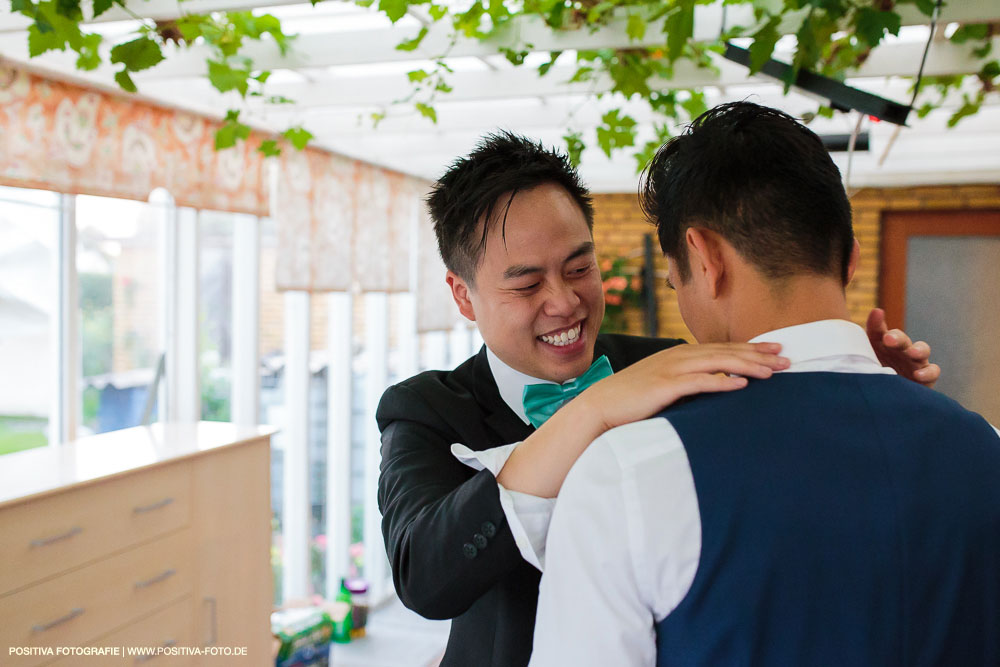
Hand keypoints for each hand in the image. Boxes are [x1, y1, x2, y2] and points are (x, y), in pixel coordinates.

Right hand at [581, 342, 789, 432]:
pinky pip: (699, 382)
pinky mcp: (664, 386)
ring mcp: (671, 370)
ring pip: (717, 363)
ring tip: (772, 370)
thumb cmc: (630, 401)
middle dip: (757, 354)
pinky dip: (722, 381)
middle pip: (725, 352)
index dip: (750, 348)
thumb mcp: (661, 386)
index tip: (775, 351)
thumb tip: (709, 387)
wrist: (600, 407)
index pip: (721, 348)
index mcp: (678, 355)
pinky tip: (742, 384)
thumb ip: (685, 383)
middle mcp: (677, 357)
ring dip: (747, 365)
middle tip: (786, 358)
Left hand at [865, 308, 939, 387]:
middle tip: (889, 340)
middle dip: (897, 337)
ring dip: (918, 349)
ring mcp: (914, 363)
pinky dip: (928, 372)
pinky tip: (918, 375)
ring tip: (912, 353)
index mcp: (882, 345)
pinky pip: (932, 371)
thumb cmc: (871, 377)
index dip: (877, 324)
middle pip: (901, 339)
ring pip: (921, 350)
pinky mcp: (925, 378)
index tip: (875, 317)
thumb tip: (877, 310)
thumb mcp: (864, 358)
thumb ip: (868, 337)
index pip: (879, 330)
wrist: (882, 402)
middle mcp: (900, 350)